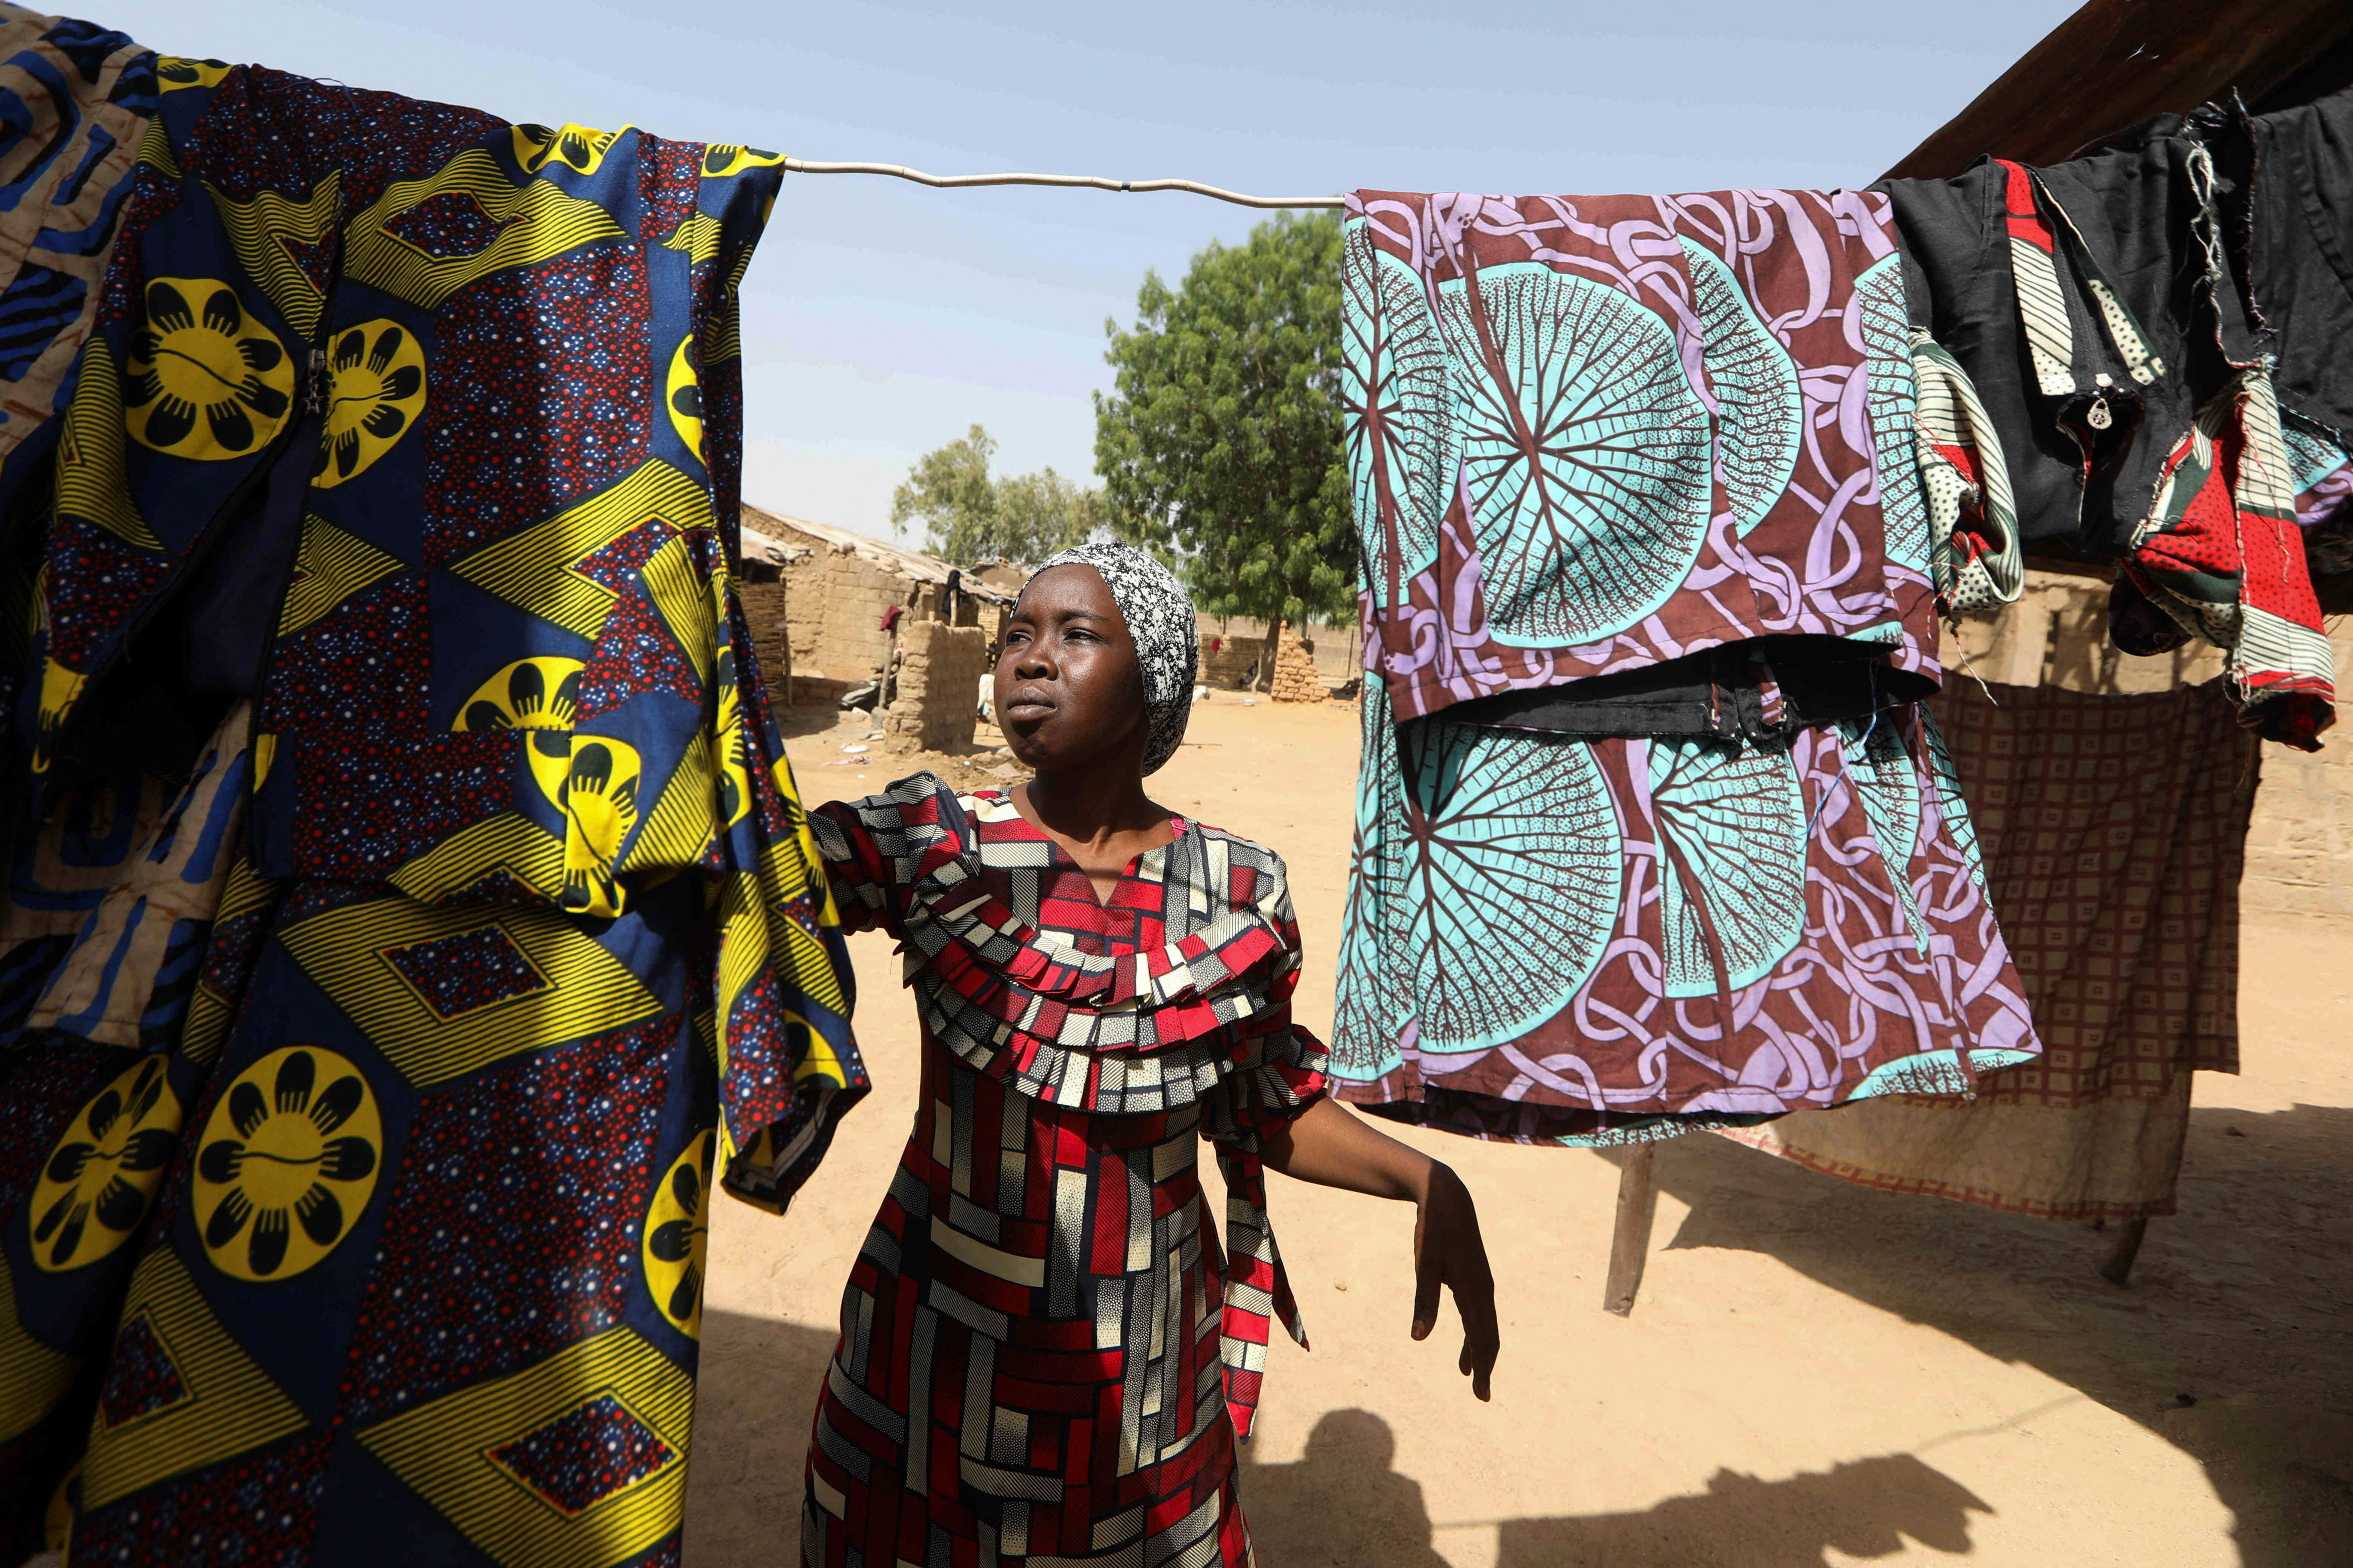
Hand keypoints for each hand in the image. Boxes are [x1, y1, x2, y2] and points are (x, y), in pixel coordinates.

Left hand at [1411, 1163, 1498, 1400]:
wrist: (1447, 1196)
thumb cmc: (1434, 1230)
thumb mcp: (1424, 1265)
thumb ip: (1424, 1301)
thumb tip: (1418, 1338)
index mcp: (1474, 1291)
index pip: (1481, 1339)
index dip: (1481, 1368)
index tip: (1480, 1393)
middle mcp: (1484, 1290)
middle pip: (1489, 1337)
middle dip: (1485, 1366)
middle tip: (1481, 1394)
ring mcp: (1482, 1283)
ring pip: (1485, 1325)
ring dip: (1479, 1350)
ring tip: (1469, 1373)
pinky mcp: (1475, 1276)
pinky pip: (1479, 1312)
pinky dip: (1475, 1331)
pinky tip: (1466, 1341)